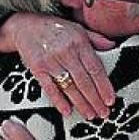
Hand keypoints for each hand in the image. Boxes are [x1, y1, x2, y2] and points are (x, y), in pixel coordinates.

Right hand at [0, 13, 116, 120]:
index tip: (110, 99)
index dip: (104, 86)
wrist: (26, 25)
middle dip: (95, 100)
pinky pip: (49, 88)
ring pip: (69, 87)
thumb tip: (112, 46)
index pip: (95, 68)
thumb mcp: (78, 28)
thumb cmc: (54, 28)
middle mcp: (66, 52)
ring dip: (81, 103)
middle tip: (103, 113)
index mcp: (79, 42)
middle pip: (84, 81)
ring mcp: (51, 61)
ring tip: (90, 114)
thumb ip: (96, 38)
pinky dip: (58, 101)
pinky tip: (67, 111)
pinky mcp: (37, 69)